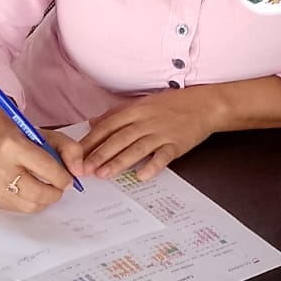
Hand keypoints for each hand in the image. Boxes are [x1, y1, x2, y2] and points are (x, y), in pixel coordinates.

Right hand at [0, 95, 83, 212]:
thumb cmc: (25, 140)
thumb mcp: (50, 137)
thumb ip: (71, 150)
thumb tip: (79, 172)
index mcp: (12, 146)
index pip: (44, 167)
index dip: (62, 177)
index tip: (69, 179)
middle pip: (38, 193)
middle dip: (55, 192)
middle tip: (59, 186)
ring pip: (32, 205)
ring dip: (45, 199)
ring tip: (44, 185)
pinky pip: (24, 209)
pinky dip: (34, 201)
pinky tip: (31, 188)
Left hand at [80, 89, 218, 180]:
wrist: (204, 104)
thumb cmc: (172, 104)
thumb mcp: (142, 104)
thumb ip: (117, 114)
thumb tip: (93, 123)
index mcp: (135, 111)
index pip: (108, 126)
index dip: (91, 141)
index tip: (76, 155)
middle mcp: (146, 121)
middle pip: (119, 138)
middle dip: (100, 154)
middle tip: (84, 169)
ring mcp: (162, 133)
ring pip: (137, 148)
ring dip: (119, 162)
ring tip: (104, 175)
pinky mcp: (177, 144)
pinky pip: (163, 157)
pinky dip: (152, 166)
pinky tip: (141, 176)